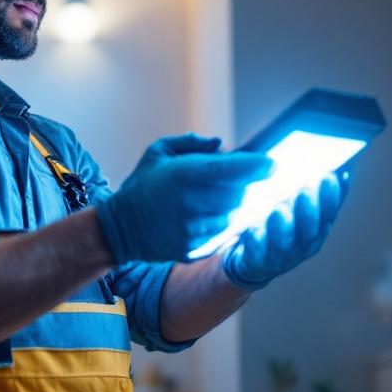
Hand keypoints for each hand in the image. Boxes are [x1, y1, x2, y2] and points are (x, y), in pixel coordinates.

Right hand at [97, 139, 271, 263]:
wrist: (119, 229)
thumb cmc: (142, 185)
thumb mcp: (158, 152)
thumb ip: (191, 143)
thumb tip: (222, 144)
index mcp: (185, 174)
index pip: (236, 169)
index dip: (259, 166)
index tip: (272, 163)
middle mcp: (193, 203)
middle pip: (241, 194)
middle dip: (246, 187)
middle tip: (244, 181)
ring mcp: (195, 229)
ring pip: (234, 216)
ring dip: (234, 207)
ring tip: (219, 200)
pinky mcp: (195, 249)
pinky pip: (223, 235)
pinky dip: (223, 224)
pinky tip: (210, 217)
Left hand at [222, 171, 348, 289]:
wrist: (248, 256)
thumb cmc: (272, 217)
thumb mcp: (286, 198)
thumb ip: (298, 181)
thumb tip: (306, 153)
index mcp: (318, 224)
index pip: (331, 209)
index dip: (334, 194)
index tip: (331, 174)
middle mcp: (305, 243)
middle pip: (313, 228)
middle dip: (310, 208)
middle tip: (304, 188)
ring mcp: (284, 257)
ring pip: (288, 244)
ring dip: (285, 226)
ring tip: (278, 209)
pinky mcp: (259, 264)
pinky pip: (258, 256)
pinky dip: (257, 242)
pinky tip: (254, 229)